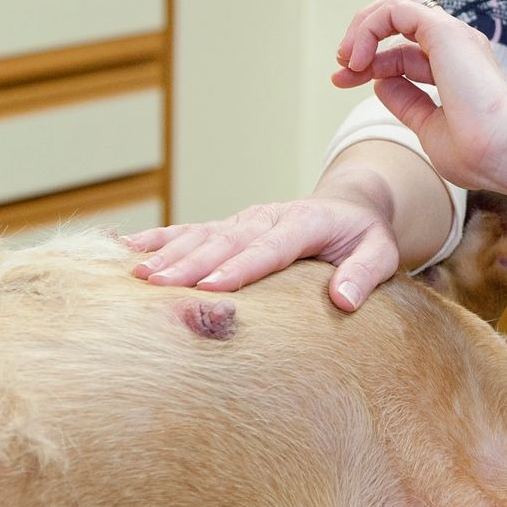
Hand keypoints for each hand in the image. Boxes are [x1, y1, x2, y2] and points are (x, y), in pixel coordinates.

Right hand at [124, 192, 403, 310]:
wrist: (350, 206)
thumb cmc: (365, 237)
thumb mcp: (382, 252)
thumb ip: (365, 273)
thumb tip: (345, 300)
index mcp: (306, 222)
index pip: (271, 247)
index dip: (241, 266)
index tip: (213, 287)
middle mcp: (268, 216)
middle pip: (226, 241)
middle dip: (191, 263)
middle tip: (158, 285)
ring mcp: (244, 220)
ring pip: (201, 235)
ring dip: (168, 253)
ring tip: (136, 274)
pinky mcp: (229, 227)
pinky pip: (189, 230)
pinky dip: (157, 238)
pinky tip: (124, 250)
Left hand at [333, 0, 506, 193]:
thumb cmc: (480, 153)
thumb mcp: (430, 128)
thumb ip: (407, 102)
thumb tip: (379, 83)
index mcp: (456, 67)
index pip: (403, 51)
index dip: (368, 64)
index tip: (341, 81)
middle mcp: (456, 45)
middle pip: (399, 16)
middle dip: (362, 36)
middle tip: (341, 67)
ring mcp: (452, 35)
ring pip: (397, 3)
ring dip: (363, 26)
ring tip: (347, 59)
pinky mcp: (444, 30)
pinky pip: (395, 10)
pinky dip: (369, 28)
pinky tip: (359, 60)